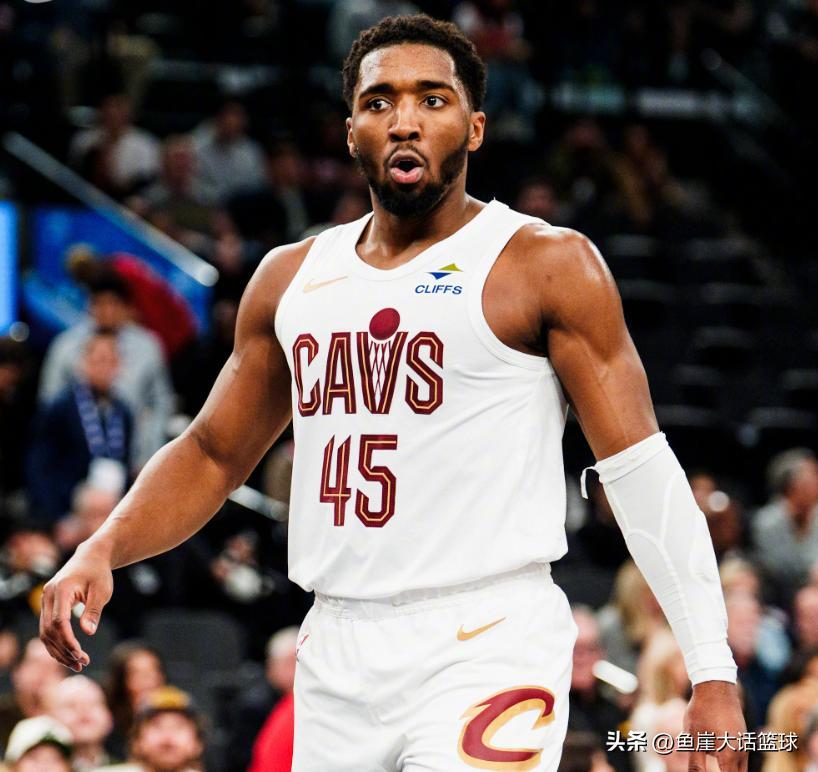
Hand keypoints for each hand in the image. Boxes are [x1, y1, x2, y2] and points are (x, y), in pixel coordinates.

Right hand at [39, 541, 113, 671]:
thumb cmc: (99, 573)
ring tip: (77, 664)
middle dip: (63, 649)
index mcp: (62, 589)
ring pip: (45, 632)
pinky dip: (56, 642)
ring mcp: (45, 600)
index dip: (68, 640)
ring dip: (59, 650)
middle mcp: (48, 595)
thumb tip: (88, 633)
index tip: (80, 654)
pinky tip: (69, 654)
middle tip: (81, 663)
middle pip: (49, 630)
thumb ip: (93, 611)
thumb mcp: (102, 590)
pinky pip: (47, 628)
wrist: (91, 557)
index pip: (59, 621)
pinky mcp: (48, 605)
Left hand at [685, 681, 746, 770]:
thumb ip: (696, 764)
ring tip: (707, 747)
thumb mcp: (693, 738)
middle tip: (713, 768)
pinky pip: (739, 756)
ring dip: (727, 768)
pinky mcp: (742, 736)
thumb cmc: (702, 711)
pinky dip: (729, 760)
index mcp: (730, 756)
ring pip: (740, 767)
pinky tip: (713, 747)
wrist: (715, 685)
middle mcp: (742, 753)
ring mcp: (744, 744)